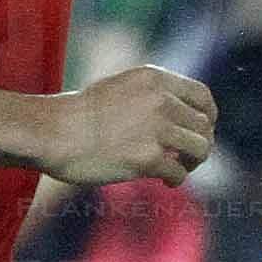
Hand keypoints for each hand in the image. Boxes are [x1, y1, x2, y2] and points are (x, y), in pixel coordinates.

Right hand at [37, 63, 213, 185]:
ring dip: (193, 162)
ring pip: (200, 148)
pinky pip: (179, 172)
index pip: (202, 96)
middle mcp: (161, 100)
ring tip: (179, 169)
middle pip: (204, 126)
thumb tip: (180, 116)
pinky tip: (165, 181)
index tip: (203, 129)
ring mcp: (156, 129)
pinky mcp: (148, 158)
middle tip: (186, 157)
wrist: (52, 133)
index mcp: (155, 79)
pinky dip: (175, 180)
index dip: (208, 116)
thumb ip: (152, 96)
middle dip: (199, 143)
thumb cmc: (79, 115)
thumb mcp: (120, 88)